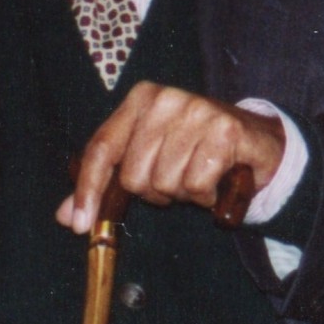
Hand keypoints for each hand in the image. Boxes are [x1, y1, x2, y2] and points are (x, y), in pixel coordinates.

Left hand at [59, 83, 285, 232]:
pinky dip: (206, 196)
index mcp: (141, 99)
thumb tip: (67, 217)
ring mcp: (198, 112)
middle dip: (155, 192)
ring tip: (199, 176)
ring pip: (166, 184)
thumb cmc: (195, 150)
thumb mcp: (147, 159)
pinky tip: (216, 180)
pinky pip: (197, 186)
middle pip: (135, 176)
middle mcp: (166, 99)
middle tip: (176, 181)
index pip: (101, 148)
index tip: (79, 224)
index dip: (88, 190)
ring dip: (183, 193)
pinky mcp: (225, 131)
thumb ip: (108, 185)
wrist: (257, 142)